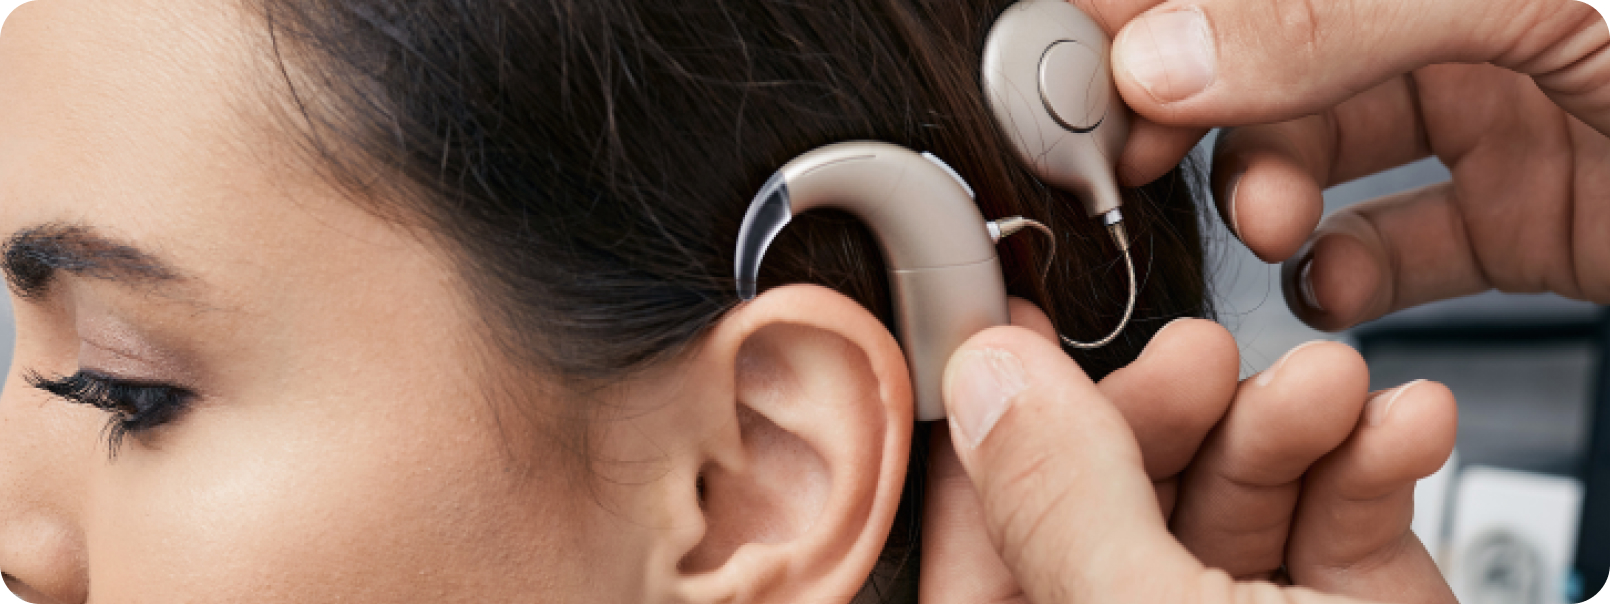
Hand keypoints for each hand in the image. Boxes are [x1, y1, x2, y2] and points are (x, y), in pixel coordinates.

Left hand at [918, 302, 1457, 602]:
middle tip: (1205, 354)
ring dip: (1290, 418)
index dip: (995, 425)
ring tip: (1335, 387)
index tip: (1016, 323)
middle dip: (1173, 407)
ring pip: (1235, 490)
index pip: (981, 533)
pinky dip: (1376, 460)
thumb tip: (989, 378)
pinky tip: (1404, 421)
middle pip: (1117, 488)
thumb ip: (1062, 502)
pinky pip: (1342, 517)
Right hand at [1086, 0, 1608, 328]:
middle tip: (1144, 160)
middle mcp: (1446, 20)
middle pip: (1264, 64)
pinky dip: (1352, 276)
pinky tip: (1339, 286)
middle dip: (1196, 117)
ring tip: (1272, 228)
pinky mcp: (1526, 216)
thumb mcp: (1530, 3)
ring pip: (1322, 157)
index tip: (1072, 71)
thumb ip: (1330, 20)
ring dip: (1269, 200)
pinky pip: (1406, 248)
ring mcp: (1493, 114)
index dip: (1142, 18)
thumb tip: (1160, 57)